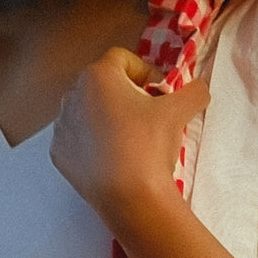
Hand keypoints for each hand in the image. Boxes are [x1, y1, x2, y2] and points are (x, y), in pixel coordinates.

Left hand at [50, 47, 209, 232]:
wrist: (130, 199)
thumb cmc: (150, 145)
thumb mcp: (180, 111)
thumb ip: (194, 91)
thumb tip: (199, 88)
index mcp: (98, 76)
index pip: (123, 59)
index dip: (147, 73)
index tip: (161, 96)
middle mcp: (72, 95)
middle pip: (104, 85)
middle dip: (127, 96)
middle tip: (149, 118)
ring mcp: (61, 126)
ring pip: (89, 112)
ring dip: (109, 118)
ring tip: (131, 141)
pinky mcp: (59, 154)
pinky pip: (79, 139)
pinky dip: (94, 143)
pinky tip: (113, 159)